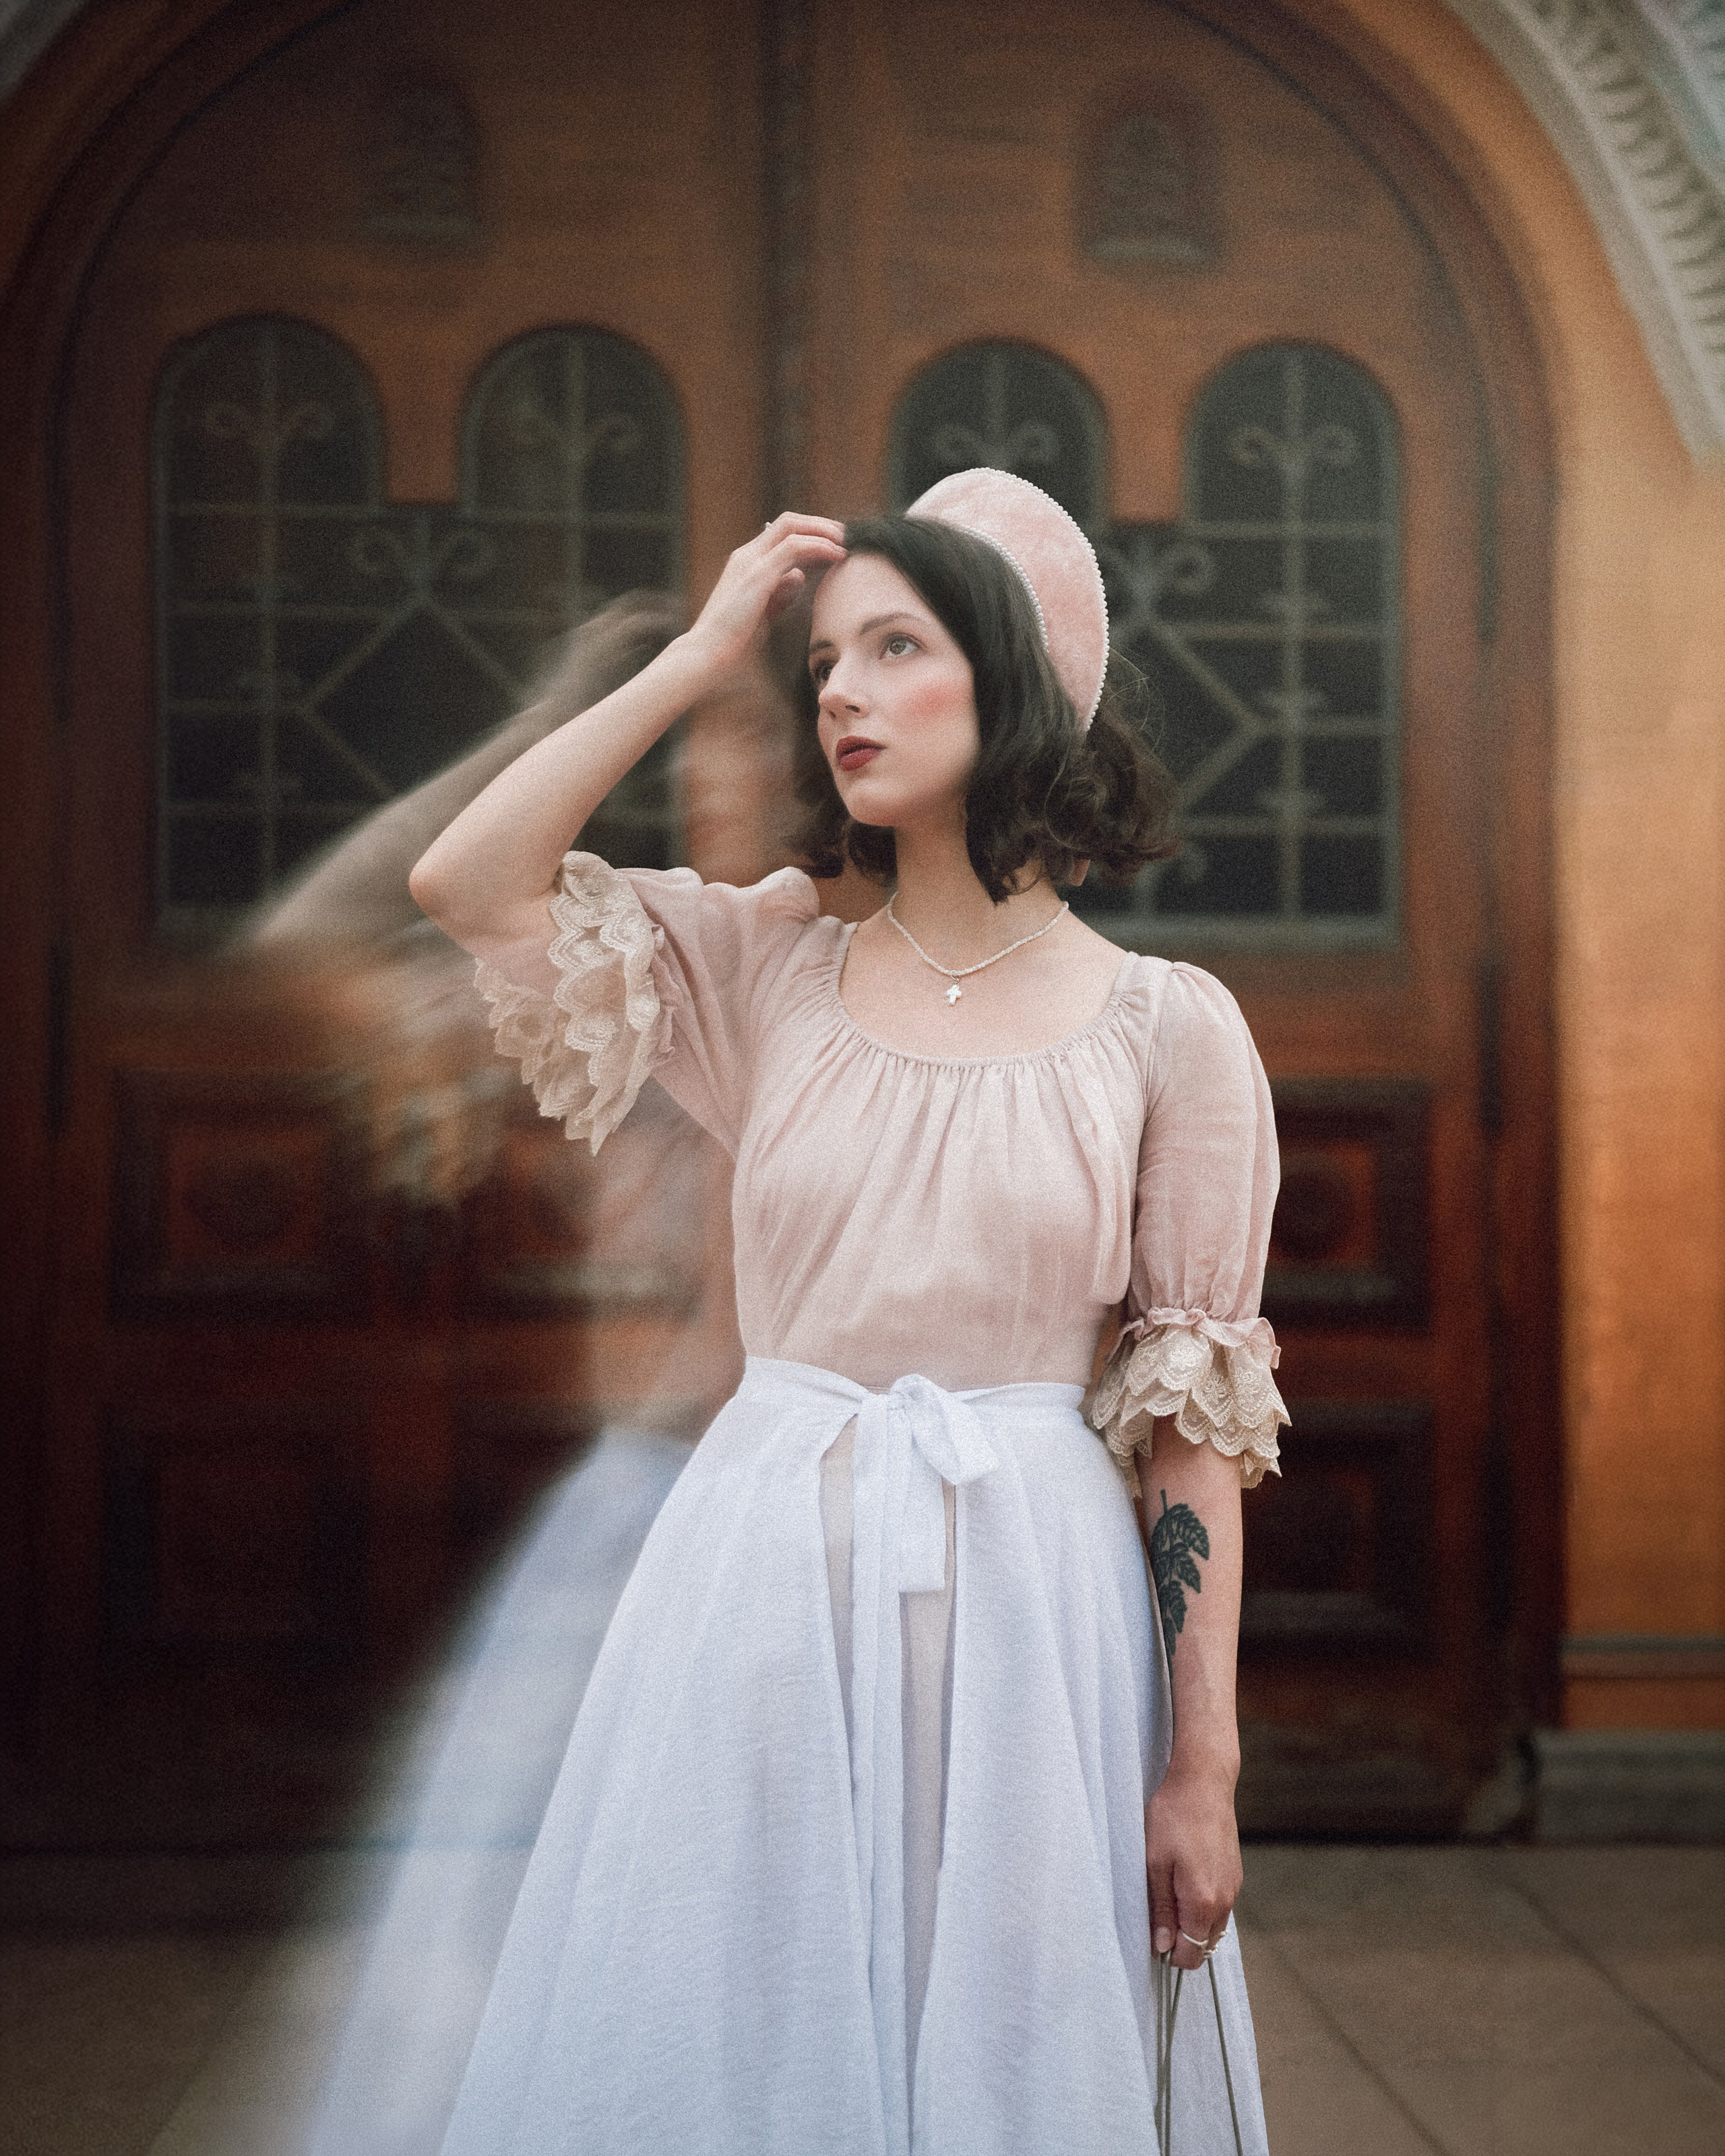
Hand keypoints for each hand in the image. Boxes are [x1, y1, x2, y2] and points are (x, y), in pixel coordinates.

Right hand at [683, 512, 846, 683]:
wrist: (708, 653)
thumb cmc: (734, 639)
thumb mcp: (764, 611)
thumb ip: (780, 592)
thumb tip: (799, 576)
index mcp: (747, 561)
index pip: (783, 532)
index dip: (812, 531)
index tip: (836, 542)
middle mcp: (748, 555)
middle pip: (790, 522)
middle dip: (822, 524)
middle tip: (848, 536)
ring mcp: (751, 561)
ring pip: (792, 527)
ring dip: (824, 531)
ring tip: (847, 542)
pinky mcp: (757, 574)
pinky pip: (793, 547)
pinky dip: (818, 546)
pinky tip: (837, 555)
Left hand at [1145, 1758, 1242, 1972]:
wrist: (1204, 1782)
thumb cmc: (1173, 1817)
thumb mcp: (1154, 1863)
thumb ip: (1160, 1909)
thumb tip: (1161, 1947)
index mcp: (1204, 1902)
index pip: (1190, 1956)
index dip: (1168, 1953)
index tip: (1151, 1935)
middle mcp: (1225, 1901)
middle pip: (1204, 1946)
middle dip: (1180, 1940)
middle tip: (1156, 1912)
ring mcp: (1233, 1888)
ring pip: (1213, 1927)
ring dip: (1192, 1923)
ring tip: (1168, 1892)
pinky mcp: (1235, 1875)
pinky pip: (1220, 1906)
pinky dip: (1202, 1906)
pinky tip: (1184, 1880)